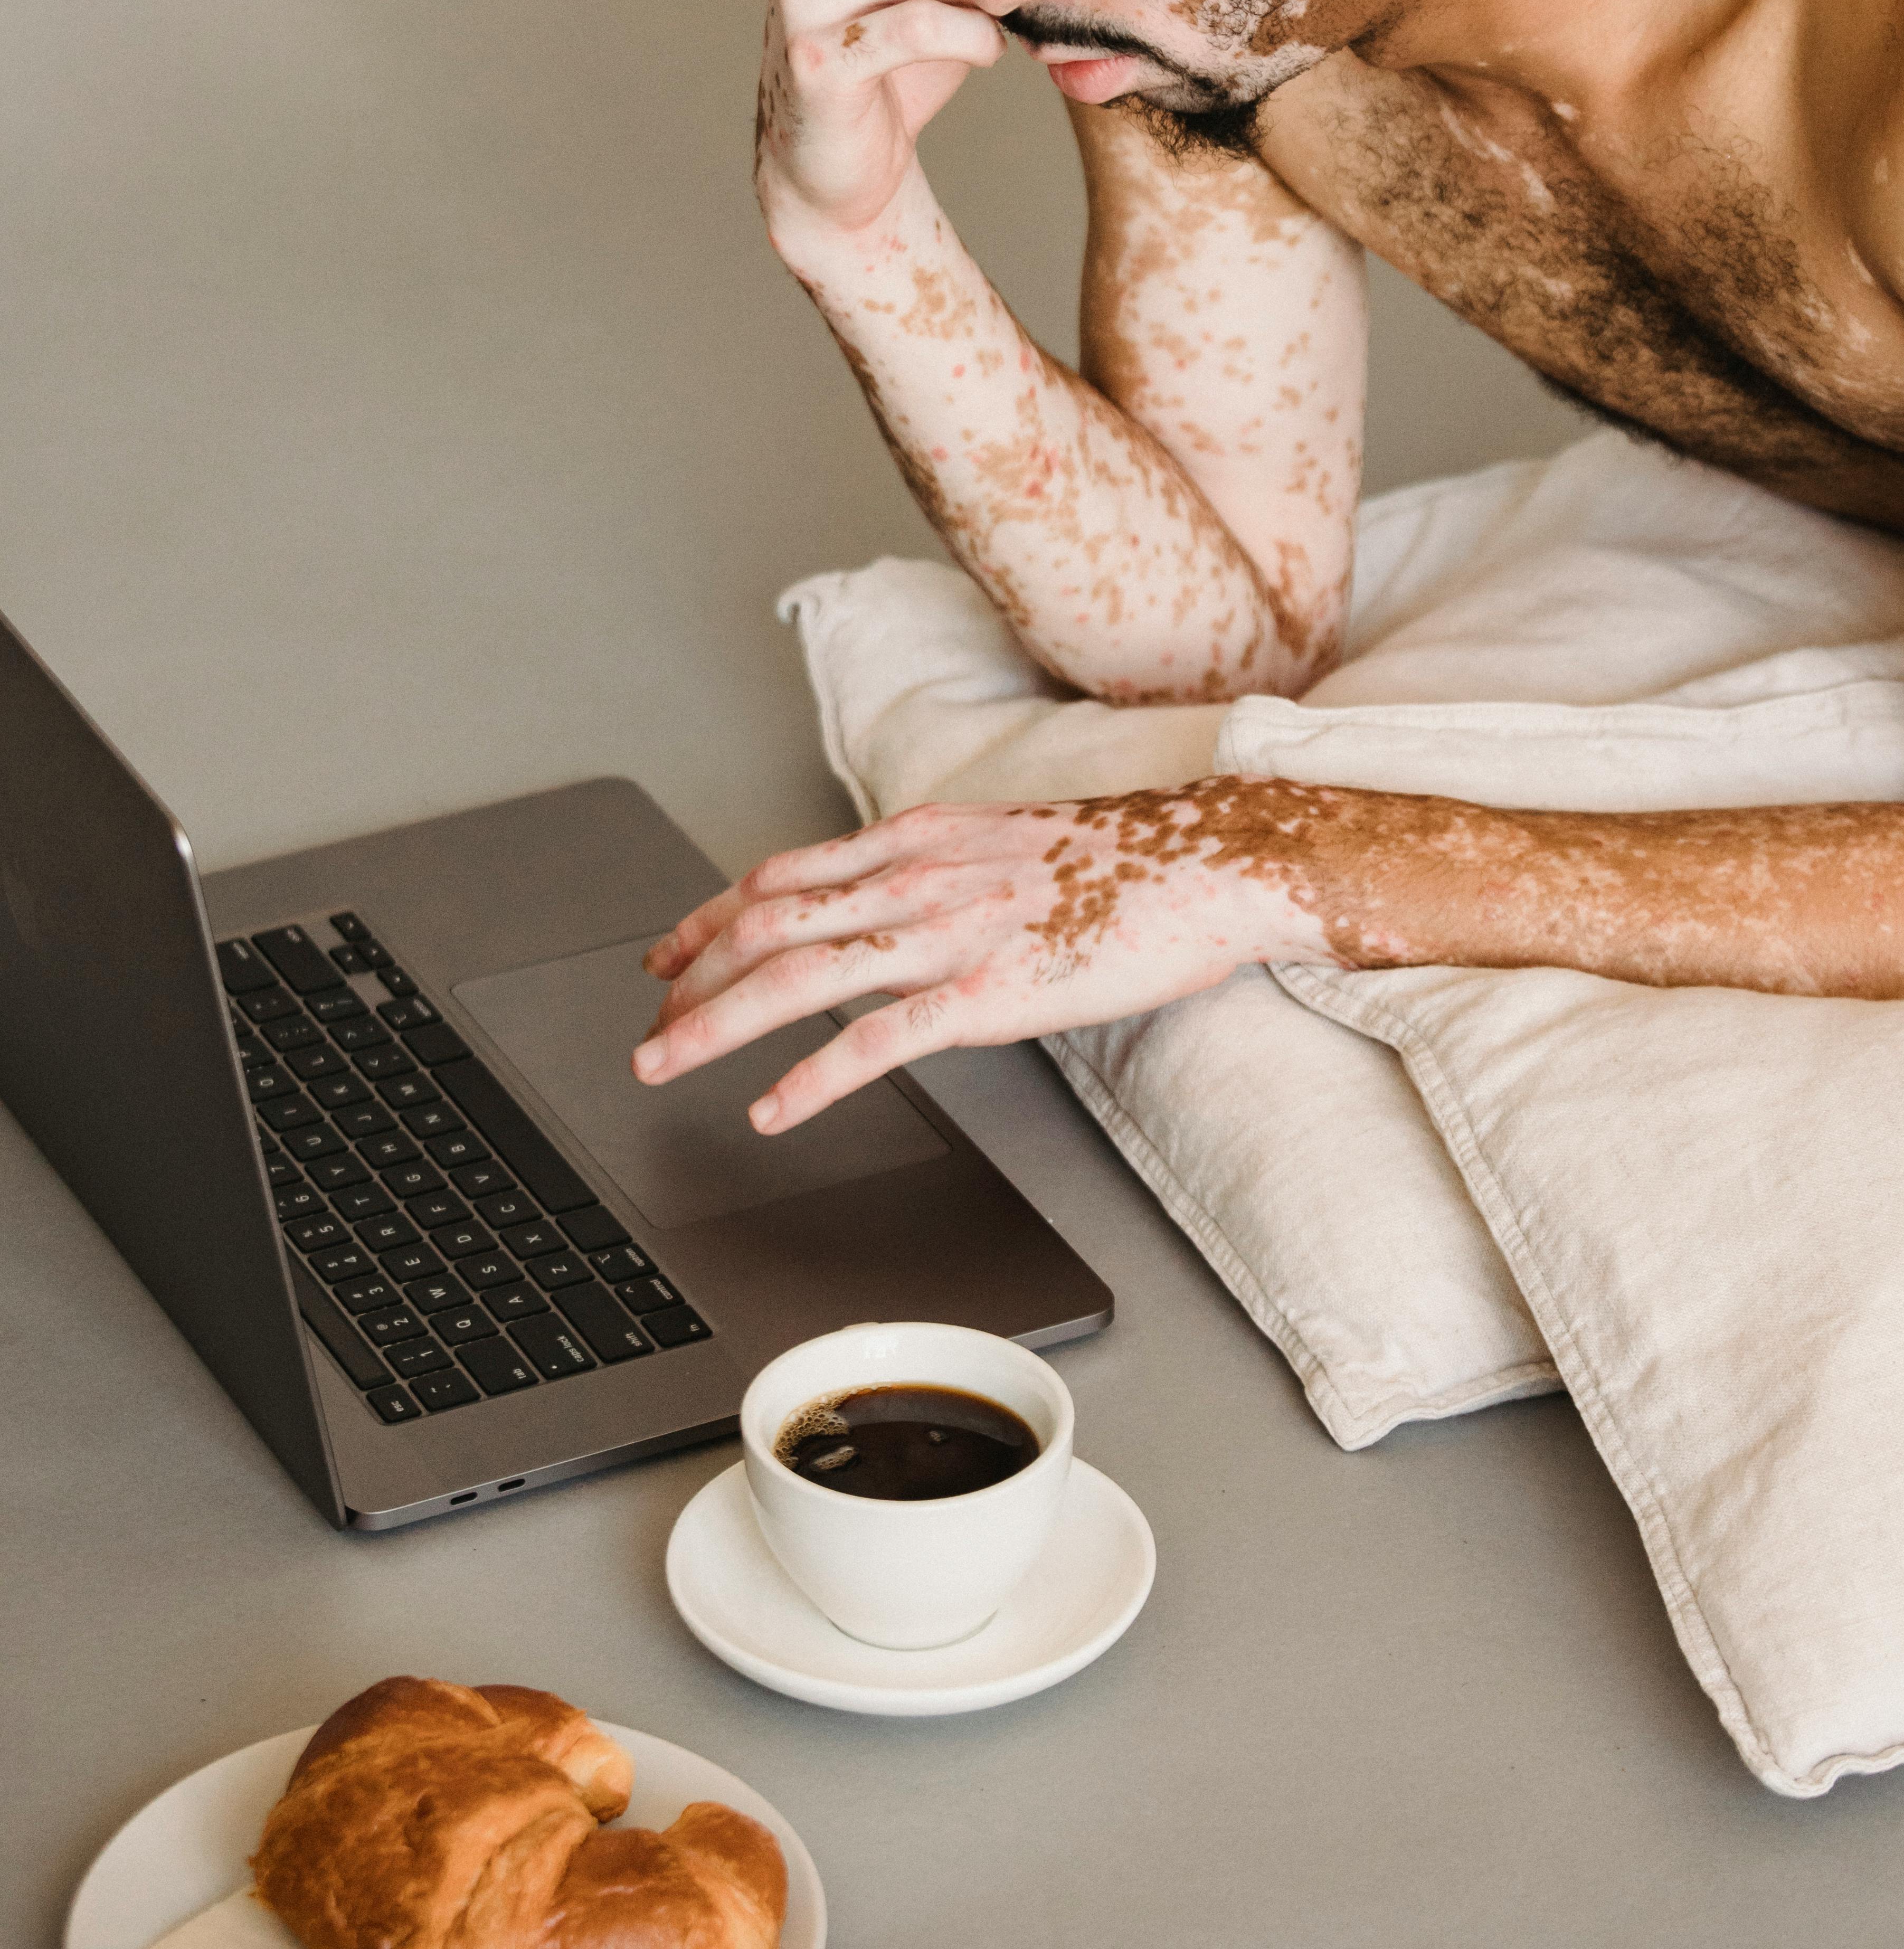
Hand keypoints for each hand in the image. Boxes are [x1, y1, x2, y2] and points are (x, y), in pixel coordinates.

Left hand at [631, 789, 1329, 1129]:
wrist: (1211, 864)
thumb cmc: (1128, 863)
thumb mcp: (1008, 843)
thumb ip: (942, 870)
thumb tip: (898, 900)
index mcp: (922, 839)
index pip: (783, 873)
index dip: (711, 914)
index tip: (668, 949)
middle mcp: (918, 878)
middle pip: (768, 923)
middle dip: (691, 975)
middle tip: (647, 1020)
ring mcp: (949, 935)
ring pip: (798, 976)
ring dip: (714, 1023)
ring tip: (661, 1061)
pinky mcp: (987, 993)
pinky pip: (877, 1041)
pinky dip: (810, 1077)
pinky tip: (772, 1109)